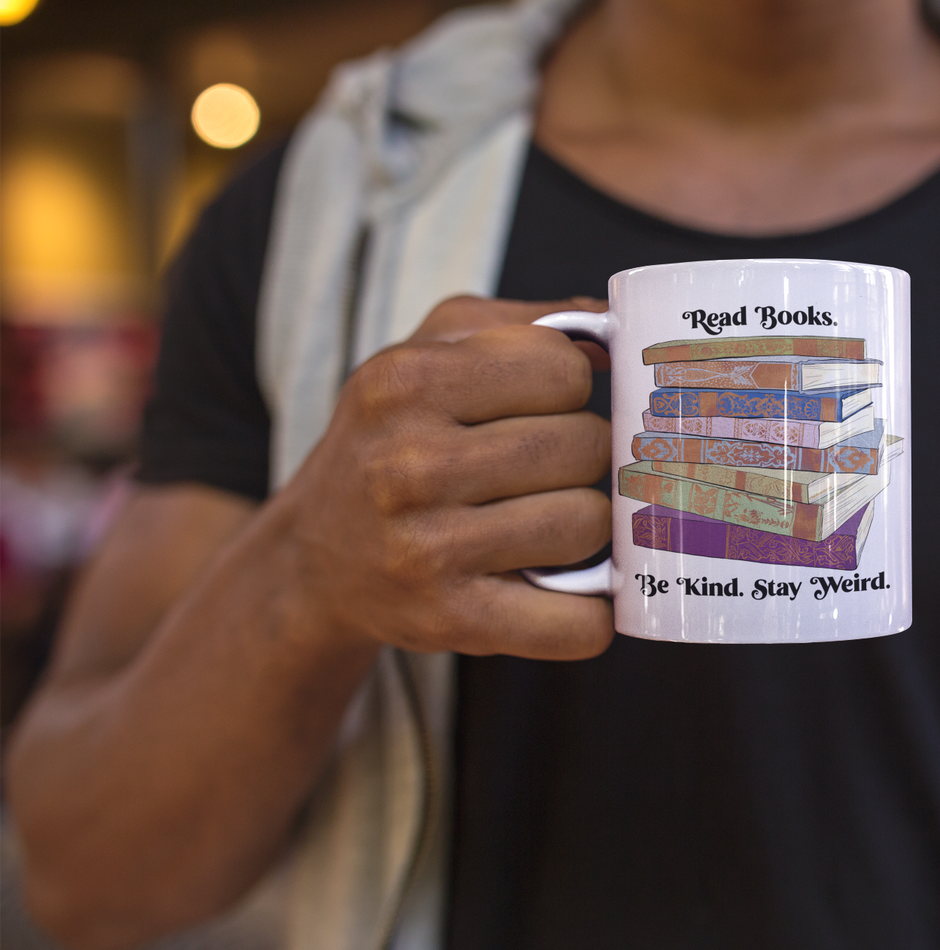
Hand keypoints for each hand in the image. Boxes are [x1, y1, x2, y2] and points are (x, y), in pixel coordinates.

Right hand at [277, 295, 614, 659]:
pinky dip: (592, 613)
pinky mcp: (451, 622)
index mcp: (407, 382)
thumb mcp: (429, 353)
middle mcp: (410, 465)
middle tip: (548, 471)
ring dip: (584, 525)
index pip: (562, 370)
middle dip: (582, 457)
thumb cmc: (392, 440)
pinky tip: (569, 590)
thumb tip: (613, 334)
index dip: (569, 388)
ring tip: (545, 521)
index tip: (544, 406)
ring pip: (588, 524)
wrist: (316, 557)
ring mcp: (429, 550)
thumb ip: (524, 325)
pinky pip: (576, 624)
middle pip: (584, 448)